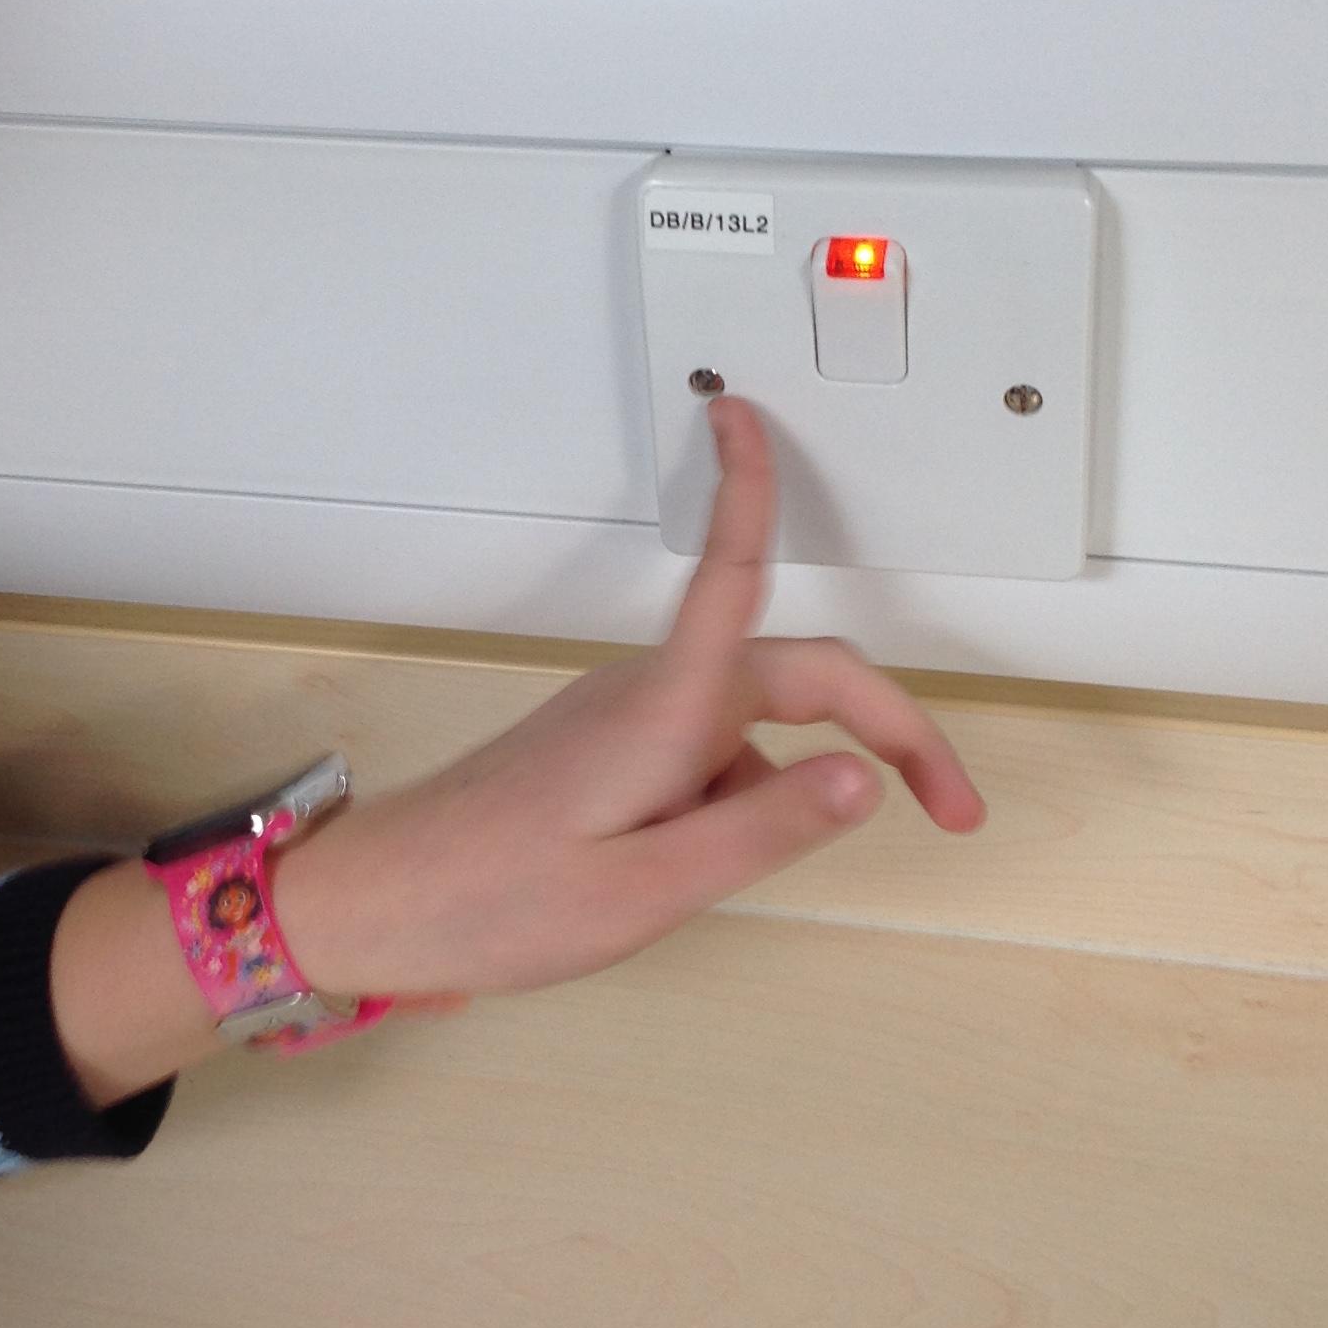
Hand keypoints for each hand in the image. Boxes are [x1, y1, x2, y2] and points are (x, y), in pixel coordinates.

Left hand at [279, 396, 984, 998]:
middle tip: (948, 807)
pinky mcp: (610, 748)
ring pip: (756, 725)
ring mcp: (628, 719)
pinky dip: (739, 799)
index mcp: (665, 712)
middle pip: (801, 676)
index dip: (755, 491)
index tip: (752, 416)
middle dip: (885, 731)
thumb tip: (862, 780)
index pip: (734, 578)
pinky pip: (709, 753)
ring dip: (795, 783)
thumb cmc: (493, 900)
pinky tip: (686, 867)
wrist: (379, 911)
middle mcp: (651, 696)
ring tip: (728, 879)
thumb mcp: (646, 891)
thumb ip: (764, 832)